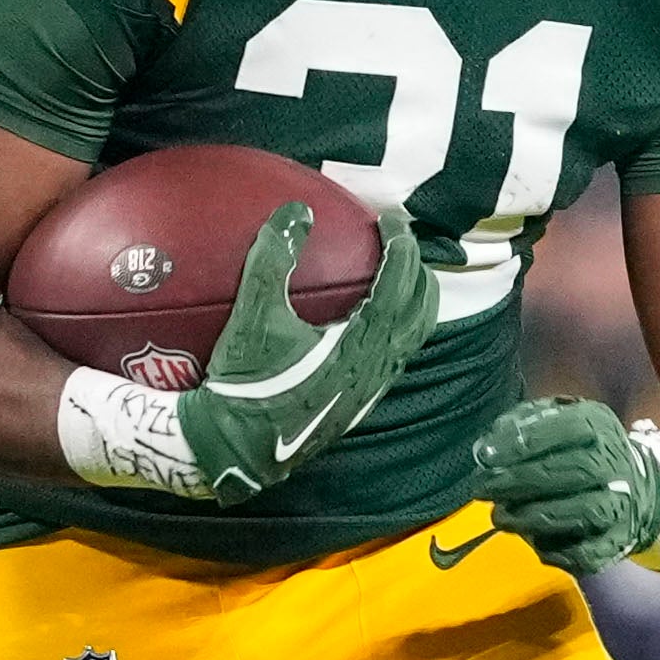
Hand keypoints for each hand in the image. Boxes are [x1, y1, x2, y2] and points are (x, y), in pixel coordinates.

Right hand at [119, 199, 432, 504]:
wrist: (237, 447)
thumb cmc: (245, 384)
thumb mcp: (252, 316)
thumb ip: (272, 259)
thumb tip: (296, 212)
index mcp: (360, 343)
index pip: (399, 284)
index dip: (399, 245)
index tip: (388, 219)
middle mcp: (377, 366)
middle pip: (422, 308)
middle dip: (417, 269)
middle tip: (398, 241)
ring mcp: (373, 387)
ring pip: (414, 335)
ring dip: (413, 299)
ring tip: (394, 273)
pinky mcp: (361, 401)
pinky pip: (397, 355)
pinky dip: (399, 326)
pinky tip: (372, 317)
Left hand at [471, 397, 659, 574]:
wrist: (633, 488)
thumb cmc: (576, 451)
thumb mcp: (555, 422)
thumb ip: (522, 426)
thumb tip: (487, 448)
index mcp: (597, 426)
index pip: (566, 428)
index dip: (524, 443)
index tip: (487, 457)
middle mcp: (615, 463)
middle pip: (574, 470)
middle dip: (522, 481)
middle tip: (484, 489)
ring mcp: (621, 503)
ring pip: (583, 512)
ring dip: (534, 518)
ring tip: (501, 518)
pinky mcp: (618, 541)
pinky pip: (588, 552)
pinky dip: (558, 551)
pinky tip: (535, 543)